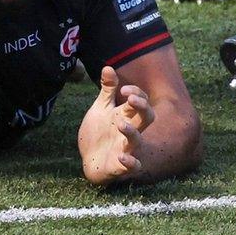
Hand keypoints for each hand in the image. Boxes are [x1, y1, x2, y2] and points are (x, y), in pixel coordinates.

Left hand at [77, 66, 154, 185]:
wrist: (88, 159)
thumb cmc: (99, 132)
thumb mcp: (101, 108)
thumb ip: (107, 90)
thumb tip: (108, 67)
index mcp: (126, 116)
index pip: (140, 102)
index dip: (136, 94)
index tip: (124, 89)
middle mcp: (130, 132)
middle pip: (146, 118)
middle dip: (142, 107)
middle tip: (131, 99)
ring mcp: (126, 149)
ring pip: (137, 141)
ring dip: (131, 132)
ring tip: (120, 124)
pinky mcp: (120, 167)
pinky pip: (132, 167)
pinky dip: (130, 163)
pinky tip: (122, 158)